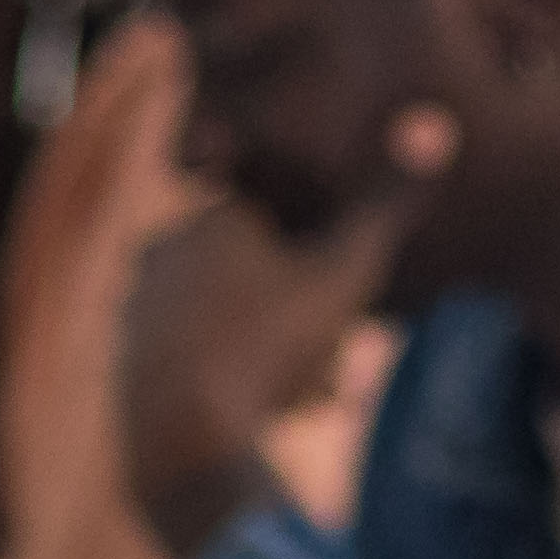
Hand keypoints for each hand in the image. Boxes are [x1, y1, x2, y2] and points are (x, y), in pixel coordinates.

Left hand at [117, 101, 446, 558]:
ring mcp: (140, 303)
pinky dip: (229, 377)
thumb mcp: (343, 274)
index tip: (340, 295)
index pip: (278, 214)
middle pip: (255, 271)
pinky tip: (263, 414)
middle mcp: (166, 247)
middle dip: (298, 311)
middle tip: (336, 364)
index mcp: (213, 214)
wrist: (183, 432)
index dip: (319, 254)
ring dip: (270, 351)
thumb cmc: (270, 344)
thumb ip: (384, 206)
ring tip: (310, 397)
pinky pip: (195, 358)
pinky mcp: (127, 355)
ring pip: (227, 318)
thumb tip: (432, 126)